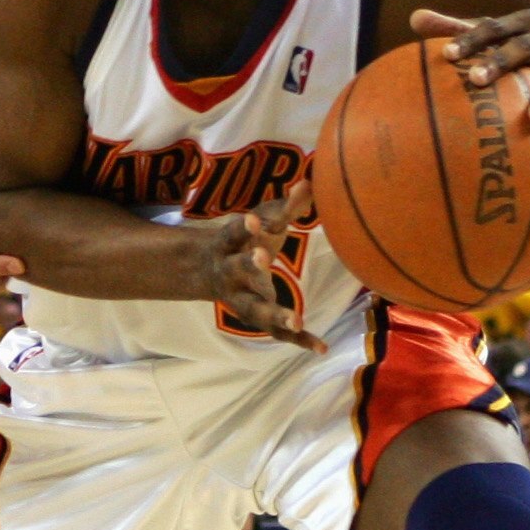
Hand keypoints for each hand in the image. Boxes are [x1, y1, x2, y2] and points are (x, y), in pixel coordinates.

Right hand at [201, 179, 321, 350]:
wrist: (208, 271)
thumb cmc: (244, 240)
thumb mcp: (261, 221)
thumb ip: (286, 206)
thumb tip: (308, 182)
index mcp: (229, 244)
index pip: (234, 234)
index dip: (243, 228)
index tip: (250, 220)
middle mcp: (231, 272)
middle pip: (238, 269)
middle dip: (248, 264)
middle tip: (261, 257)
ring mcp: (241, 298)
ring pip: (254, 309)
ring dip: (274, 314)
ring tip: (295, 322)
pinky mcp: (257, 316)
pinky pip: (276, 332)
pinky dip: (299, 340)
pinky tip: (321, 348)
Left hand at [414, 8, 529, 158]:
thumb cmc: (527, 49)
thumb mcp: (500, 36)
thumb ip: (459, 27)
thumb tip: (414, 17)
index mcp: (525, 24)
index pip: (492, 27)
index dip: (470, 38)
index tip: (446, 54)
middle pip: (523, 47)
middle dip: (501, 61)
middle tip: (476, 79)